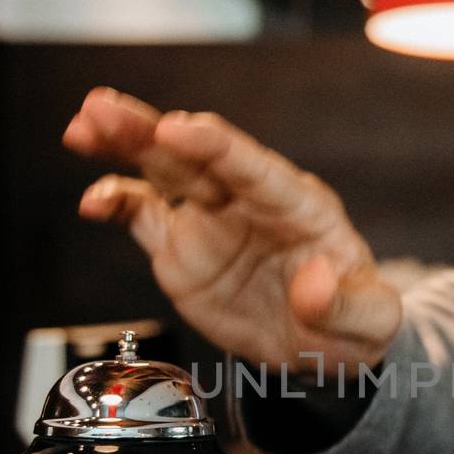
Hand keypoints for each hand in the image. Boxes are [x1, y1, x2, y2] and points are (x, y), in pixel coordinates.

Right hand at [63, 87, 401, 371]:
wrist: (323, 344)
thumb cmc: (354, 320)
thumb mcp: (371, 321)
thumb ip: (348, 305)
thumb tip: (312, 286)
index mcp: (298, 205)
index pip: (253, 167)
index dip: (214, 147)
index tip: (176, 129)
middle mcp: (248, 200)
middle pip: (197, 156)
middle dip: (151, 130)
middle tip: (104, 109)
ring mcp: (211, 218)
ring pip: (162, 170)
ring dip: (123, 145)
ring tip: (82, 127)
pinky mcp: (181, 245)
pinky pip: (143, 215)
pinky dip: (116, 202)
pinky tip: (92, 201)